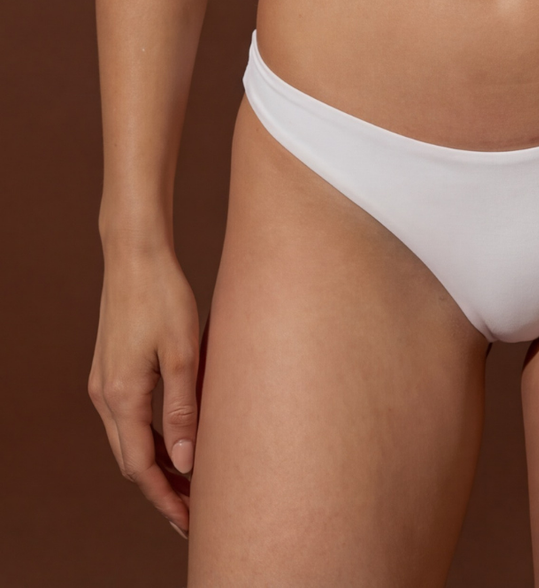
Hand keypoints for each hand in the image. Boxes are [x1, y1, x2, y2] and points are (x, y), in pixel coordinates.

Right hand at [88, 246, 202, 536]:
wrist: (134, 258)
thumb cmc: (164, 297)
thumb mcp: (185, 351)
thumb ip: (185, 408)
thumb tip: (188, 462)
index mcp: (122, 397)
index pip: (141, 467)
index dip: (164, 498)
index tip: (189, 522)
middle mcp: (106, 397)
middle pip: (131, 462)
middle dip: (160, 491)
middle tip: (192, 516)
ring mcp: (104, 385)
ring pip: (128, 442)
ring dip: (154, 467)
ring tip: (188, 487)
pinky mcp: (110, 373)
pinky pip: (128, 421)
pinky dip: (149, 440)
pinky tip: (173, 444)